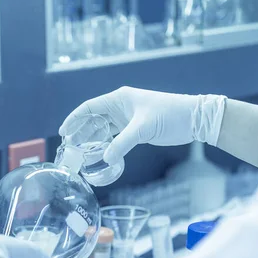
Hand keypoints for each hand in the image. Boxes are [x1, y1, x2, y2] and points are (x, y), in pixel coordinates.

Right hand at [59, 86, 225, 164]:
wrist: (194, 119)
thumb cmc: (170, 115)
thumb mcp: (144, 129)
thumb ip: (123, 143)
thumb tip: (106, 158)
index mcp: (119, 99)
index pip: (89, 107)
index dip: (74, 119)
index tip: (64, 132)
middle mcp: (121, 107)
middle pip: (93, 119)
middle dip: (80, 132)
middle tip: (69, 146)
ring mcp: (127, 118)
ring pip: (103, 129)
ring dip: (92, 139)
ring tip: (80, 152)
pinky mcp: (135, 129)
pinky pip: (114, 137)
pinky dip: (106, 144)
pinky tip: (99, 154)